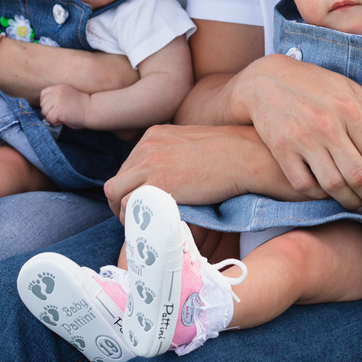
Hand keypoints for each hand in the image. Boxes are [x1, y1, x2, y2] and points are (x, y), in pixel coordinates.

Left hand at [39, 83, 92, 127]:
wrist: (92, 110)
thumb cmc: (80, 106)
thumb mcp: (67, 95)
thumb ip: (56, 96)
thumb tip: (44, 108)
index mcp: (59, 87)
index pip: (43, 94)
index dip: (48, 103)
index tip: (56, 107)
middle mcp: (56, 92)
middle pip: (43, 104)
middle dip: (49, 111)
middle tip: (61, 113)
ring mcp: (57, 101)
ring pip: (44, 112)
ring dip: (52, 117)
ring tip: (63, 116)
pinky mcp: (58, 111)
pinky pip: (49, 119)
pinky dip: (55, 122)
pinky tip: (64, 120)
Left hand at [104, 124, 267, 217]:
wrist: (245, 156)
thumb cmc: (229, 155)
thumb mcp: (192, 146)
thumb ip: (173, 157)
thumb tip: (168, 182)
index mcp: (155, 135)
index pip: (128, 166)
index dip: (132, 188)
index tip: (143, 204)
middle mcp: (147, 145)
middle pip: (118, 179)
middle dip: (124, 201)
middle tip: (140, 219)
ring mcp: (149, 163)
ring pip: (115, 192)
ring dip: (124, 212)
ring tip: (141, 226)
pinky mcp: (157, 183)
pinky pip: (128, 205)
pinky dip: (133, 219)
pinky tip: (148, 227)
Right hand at [230, 54, 361, 214]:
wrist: (266, 81)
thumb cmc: (313, 84)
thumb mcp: (347, 88)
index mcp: (348, 108)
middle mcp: (327, 125)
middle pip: (359, 175)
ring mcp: (302, 139)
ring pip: (333, 185)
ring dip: (351, 203)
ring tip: (360, 207)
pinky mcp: (281, 150)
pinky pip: (305, 185)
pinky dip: (320, 196)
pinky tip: (330, 196)